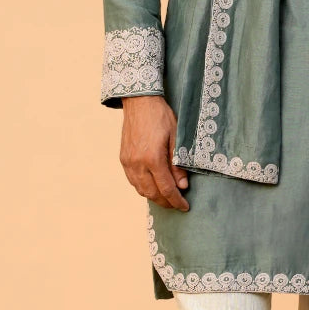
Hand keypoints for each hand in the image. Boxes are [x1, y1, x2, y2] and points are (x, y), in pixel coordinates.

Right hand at [119, 96, 189, 210]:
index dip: (176, 201)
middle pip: (152, 193)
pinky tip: (152, 186)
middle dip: (166, 202)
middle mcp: (137, 163)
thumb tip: (182, 186)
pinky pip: (133, 181)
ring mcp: (128, 162)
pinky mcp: (123, 159)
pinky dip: (143, 188)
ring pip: (141, 189)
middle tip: (177, 204)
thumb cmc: (161, 116)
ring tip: (167, 198)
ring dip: (154, 197)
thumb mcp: (176, 137)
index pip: (166, 188)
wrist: (140, 102)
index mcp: (152, 158)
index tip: (185, 207)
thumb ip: (178, 164)